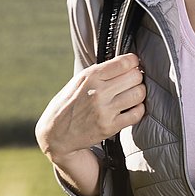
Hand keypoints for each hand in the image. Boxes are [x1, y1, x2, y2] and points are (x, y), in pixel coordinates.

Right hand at [36, 54, 145, 194]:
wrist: (55, 133)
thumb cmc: (70, 103)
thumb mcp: (79, 80)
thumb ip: (102, 72)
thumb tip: (129, 63)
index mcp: (90, 76)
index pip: (125, 62)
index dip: (133, 62)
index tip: (133, 65)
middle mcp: (97, 92)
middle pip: (135, 76)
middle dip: (137, 77)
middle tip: (132, 81)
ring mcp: (104, 110)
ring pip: (139, 93)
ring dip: (139, 93)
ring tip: (131, 94)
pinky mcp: (109, 127)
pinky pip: (137, 113)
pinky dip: (138, 109)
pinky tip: (131, 108)